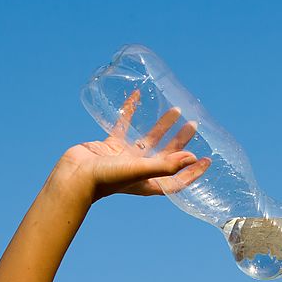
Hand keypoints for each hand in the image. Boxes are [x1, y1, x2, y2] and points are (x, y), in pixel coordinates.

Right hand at [57, 90, 211, 203]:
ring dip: (162, 126)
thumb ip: (165, 165)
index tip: (207, 159)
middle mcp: (140, 171)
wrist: (73, 176)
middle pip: (167, 155)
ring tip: (176, 110)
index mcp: (150, 183)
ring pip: (149, 139)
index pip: (178, 179)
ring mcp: (126, 158)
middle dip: (181, 141)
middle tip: (193, 125)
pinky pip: (124, 126)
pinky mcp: (111, 146)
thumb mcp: (140, 171)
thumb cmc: (107, 178)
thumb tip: (192, 158)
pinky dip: (131, 112)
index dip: (193, 171)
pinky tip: (137, 97)